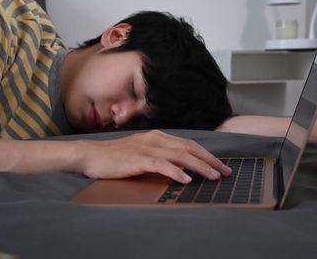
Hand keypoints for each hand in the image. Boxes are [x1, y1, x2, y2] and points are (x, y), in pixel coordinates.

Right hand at [76, 130, 231, 182]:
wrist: (90, 155)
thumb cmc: (115, 157)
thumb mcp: (142, 153)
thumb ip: (160, 157)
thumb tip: (181, 168)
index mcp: (158, 136)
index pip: (189, 144)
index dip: (207, 155)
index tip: (220, 166)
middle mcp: (155, 139)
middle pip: (190, 148)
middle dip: (210, 160)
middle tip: (225, 172)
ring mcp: (146, 148)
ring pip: (180, 156)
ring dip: (199, 167)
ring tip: (213, 177)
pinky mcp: (138, 159)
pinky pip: (162, 165)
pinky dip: (176, 172)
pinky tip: (187, 180)